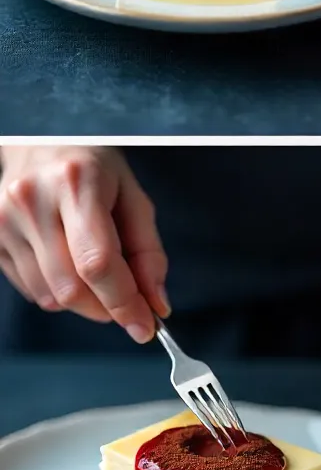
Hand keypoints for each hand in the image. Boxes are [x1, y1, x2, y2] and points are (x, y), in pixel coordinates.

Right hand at [0, 146, 168, 342]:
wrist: (39, 142)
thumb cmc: (92, 167)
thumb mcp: (132, 196)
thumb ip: (148, 251)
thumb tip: (156, 303)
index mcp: (77, 183)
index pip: (98, 263)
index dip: (124, 303)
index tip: (146, 327)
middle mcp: (34, 201)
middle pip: (72, 288)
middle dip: (107, 308)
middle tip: (127, 304)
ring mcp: (5, 220)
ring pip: (50, 296)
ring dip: (84, 302)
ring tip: (96, 272)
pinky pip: (31, 290)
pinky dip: (59, 292)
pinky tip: (68, 263)